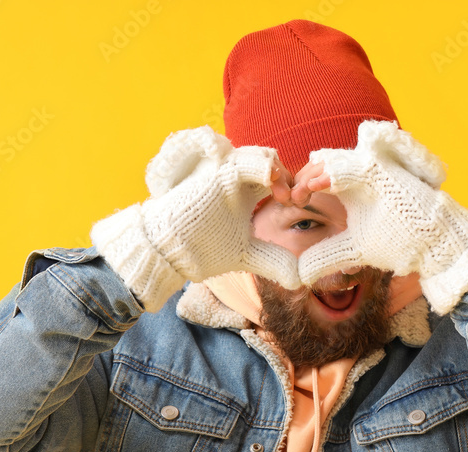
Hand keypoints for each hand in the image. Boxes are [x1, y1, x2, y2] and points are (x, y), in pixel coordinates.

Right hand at [90, 126, 300, 311]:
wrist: (167, 250)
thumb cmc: (201, 249)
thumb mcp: (245, 255)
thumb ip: (271, 260)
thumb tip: (300, 279)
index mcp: (248, 193)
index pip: (279, 178)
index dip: (294, 188)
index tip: (298, 204)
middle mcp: (239, 179)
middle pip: (274, 162)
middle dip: (291, 177)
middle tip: (293, 199)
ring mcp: (227, 174)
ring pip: (262, 156)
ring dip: (278, 171)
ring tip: (282, 194)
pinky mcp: (216, 175)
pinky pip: (245, 162)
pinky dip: (262, 167)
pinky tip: (271, 181)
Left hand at [296, 120, 467, 314]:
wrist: (434, 245)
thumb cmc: (399, 243)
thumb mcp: (353, 250)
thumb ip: (328, 255)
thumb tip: (300, 274)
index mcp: (350, 187)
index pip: (316, 175)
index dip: (297, 186)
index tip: (285, 202)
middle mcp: (359, 173)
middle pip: (317, 162)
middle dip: (297, 178)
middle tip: (287, 197)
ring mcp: (371, 169)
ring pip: (330, 160)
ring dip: (310, 175)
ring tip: (297, 195)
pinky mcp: (382, 171)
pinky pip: (350, 167)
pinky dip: (330, 175)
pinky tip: (315, 187)